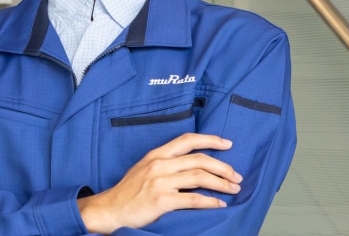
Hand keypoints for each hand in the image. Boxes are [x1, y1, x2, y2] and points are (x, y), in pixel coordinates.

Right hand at [77, 133, 240, 233]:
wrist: (111, 209)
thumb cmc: (129, 192)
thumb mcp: (144, 169)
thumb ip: (165, 163)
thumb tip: (191, 164)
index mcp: (156, 155)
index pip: (187, 140)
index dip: (210, 140)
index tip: (227, 144)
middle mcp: (159, 165)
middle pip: (199, 159)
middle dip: (223, 167)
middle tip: (237, 176)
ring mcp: (160, 182)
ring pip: (200, 177)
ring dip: (222, 183)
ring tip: (234, 189)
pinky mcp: (161, 200)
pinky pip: (193, 199)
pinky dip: (211, 202)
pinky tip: (220, 205)